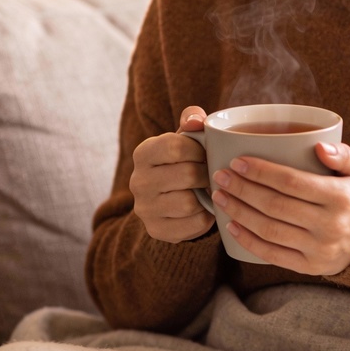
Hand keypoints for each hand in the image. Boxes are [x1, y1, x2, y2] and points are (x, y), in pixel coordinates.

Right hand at [129, 106, 214, 242]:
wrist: (171, 199)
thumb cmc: (184, 162)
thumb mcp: (186, 138)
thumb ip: (193, 120)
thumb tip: (195, 120)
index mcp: (143, 153)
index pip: (175, 147)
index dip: (199, 150)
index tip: (204, 154)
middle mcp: (137, 181)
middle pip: (187, 175)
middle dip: (206, 174)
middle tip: (211, 175)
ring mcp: (144, 208)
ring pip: (189, 203)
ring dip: (205, 197)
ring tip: (207, 191)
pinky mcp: (156, 230)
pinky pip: (193, 224)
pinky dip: (205, 217)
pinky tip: (203, 209)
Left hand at [210, 142, 349, 275]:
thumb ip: (344, 155)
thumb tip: (319, 146)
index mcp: (340, 197)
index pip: (292, 182)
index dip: (261, 171)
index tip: (238, 161)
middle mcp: (329, 225)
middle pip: (275, 205)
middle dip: (242, 189)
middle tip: (221, 176)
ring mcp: (318, 249)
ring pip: (269, 229)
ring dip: (239, 212)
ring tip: (220, 196)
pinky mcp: (309, 267)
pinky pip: (272, 254)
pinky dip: (248, 240)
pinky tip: (231, 225)